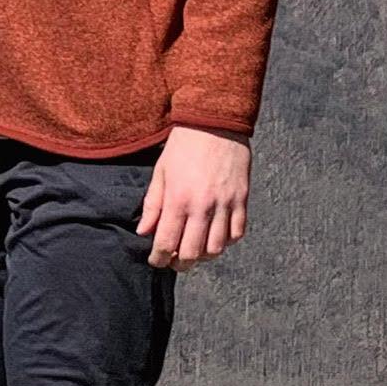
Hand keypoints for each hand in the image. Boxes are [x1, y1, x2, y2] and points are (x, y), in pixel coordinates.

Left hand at [138, 127, 249, 269]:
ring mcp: (225, 204)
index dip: (159, 259)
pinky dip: (226, 241)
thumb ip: (153, 204)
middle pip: (192, 253)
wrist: (215, 122)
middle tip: (174, 261)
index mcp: (178, 199)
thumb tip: (144, 231)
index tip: (156, 262)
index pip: (167, 242)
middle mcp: (202, 206)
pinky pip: (237, 233)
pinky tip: (215, 235)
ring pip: (216, 249)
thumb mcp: (161, 171)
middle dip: (180, 264)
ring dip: (204, 255)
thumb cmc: (184, 145)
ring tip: (195, 249)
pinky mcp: (242, 200)